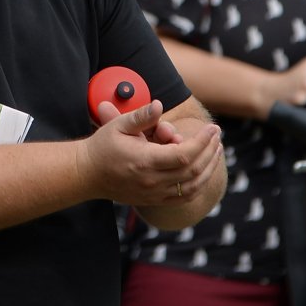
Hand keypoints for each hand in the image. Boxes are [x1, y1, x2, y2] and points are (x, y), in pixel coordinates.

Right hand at [82, 101, 222, 207]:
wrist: (87, 175)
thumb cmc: (102, 147)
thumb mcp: (118, 125)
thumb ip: (141, 116)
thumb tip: (159, 105)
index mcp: (144, 161)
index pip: (184, 155)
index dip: (202, 142)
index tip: (212, 128)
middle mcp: (151, 181)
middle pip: (193, 170)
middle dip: (210, 151)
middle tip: (217, 136)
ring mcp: (154, 194)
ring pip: (193, 186)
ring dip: (209, 168)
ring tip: (216, 150)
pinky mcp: (154, 200)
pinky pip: (184, 197)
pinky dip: (199, 184)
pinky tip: (205, 169)